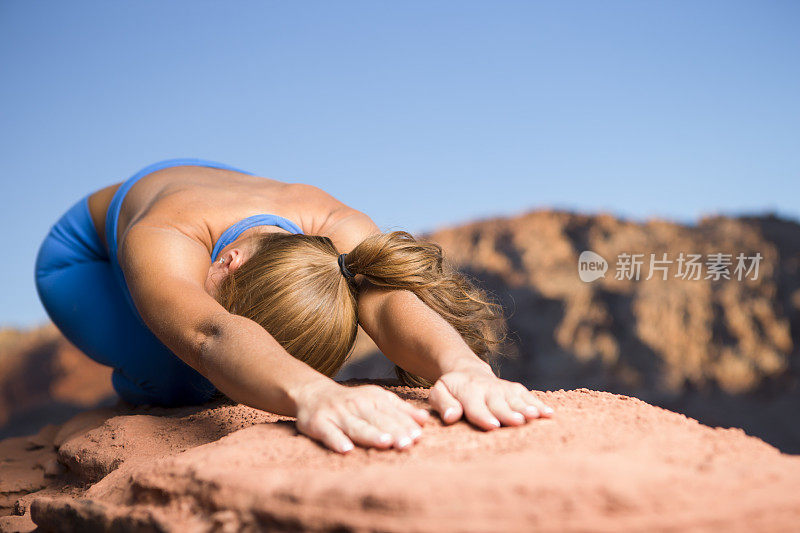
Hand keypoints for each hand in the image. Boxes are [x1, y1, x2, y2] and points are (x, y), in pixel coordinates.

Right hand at [295, 381, 429, 453]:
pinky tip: (346, 450)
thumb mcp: (377, 399)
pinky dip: (336, 440)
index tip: (418, 436)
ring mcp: (337, 413)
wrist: (312, 393)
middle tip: (407, 443)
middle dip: (393, 431)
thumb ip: (401, 409)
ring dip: (371, 434)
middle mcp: (356, 404)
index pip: (392, 412)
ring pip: (356, 426)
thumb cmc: (351, 402)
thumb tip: (425, 420)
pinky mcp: (317, 422)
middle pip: (377, 419)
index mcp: (373, 398)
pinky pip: (328, 432)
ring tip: (384, 443)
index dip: (405, 424)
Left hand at [429, 365, 553, 429]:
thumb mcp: (439, 393)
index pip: (475, 406)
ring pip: (516, 399)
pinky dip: (539, 404)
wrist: (467, 371)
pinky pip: (528, 396)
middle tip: (518, 421)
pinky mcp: (515, 390)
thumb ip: (443, 404)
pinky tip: (549, 414)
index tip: (493, 425)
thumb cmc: (452, 390)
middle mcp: (488, 389)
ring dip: (526, 407)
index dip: (484, 416)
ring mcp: (503, 389)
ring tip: (536, 415)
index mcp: (468, 391)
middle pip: (499, 404)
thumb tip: (451, 417)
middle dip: (508, 413)